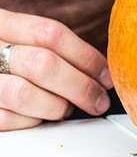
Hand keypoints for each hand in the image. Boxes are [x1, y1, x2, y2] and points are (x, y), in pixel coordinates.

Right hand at [0, 10, 112, 130]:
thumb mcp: (12, 36)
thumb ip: (44, 45)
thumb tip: (98, 71)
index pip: (50, 34)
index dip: (86, 56)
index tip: (106, 75)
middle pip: (43, 64)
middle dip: (80, 86)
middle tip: (98, 100)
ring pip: (25, 94)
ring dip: (56, 106)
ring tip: (65, 109)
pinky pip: (7, 119)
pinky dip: (30, 122)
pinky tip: (36, 117)